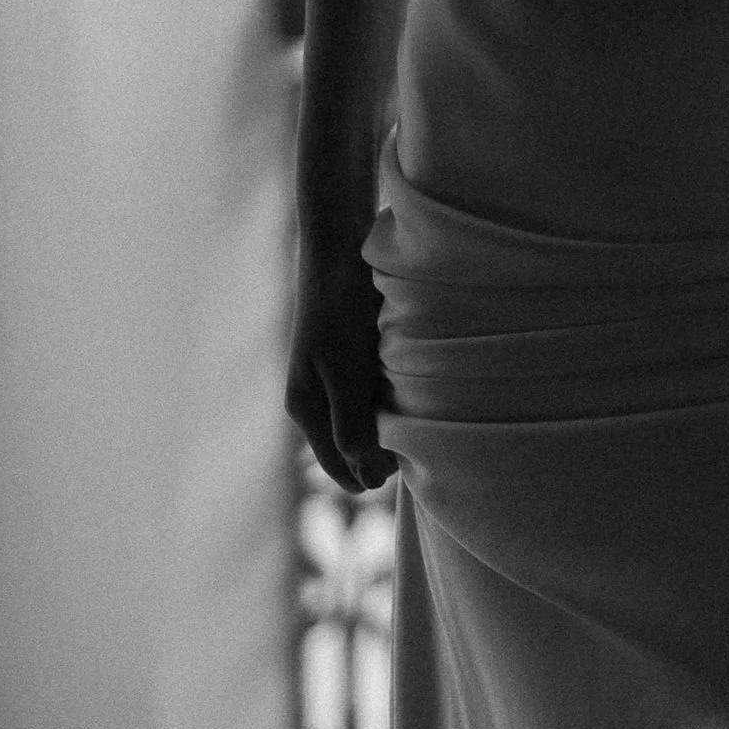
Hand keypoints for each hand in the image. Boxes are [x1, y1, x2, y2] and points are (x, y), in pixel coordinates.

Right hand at [285, 228, 398, 495]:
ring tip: (422, 411)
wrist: (342, 249)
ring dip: (393, 425)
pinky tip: (418, 387)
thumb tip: (366, 479)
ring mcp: (334, 380)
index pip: (343, 470)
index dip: (376, 473)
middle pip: (356, 451)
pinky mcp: (354, 359)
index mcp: (305, 410)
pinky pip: (377, 397)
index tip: (410, 462)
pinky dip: (397, 400)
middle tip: (422, 435)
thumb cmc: (343, 309)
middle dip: (385, 453)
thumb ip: (352, 424)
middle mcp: (316, 400)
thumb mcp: (347, 371)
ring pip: (370, 425)